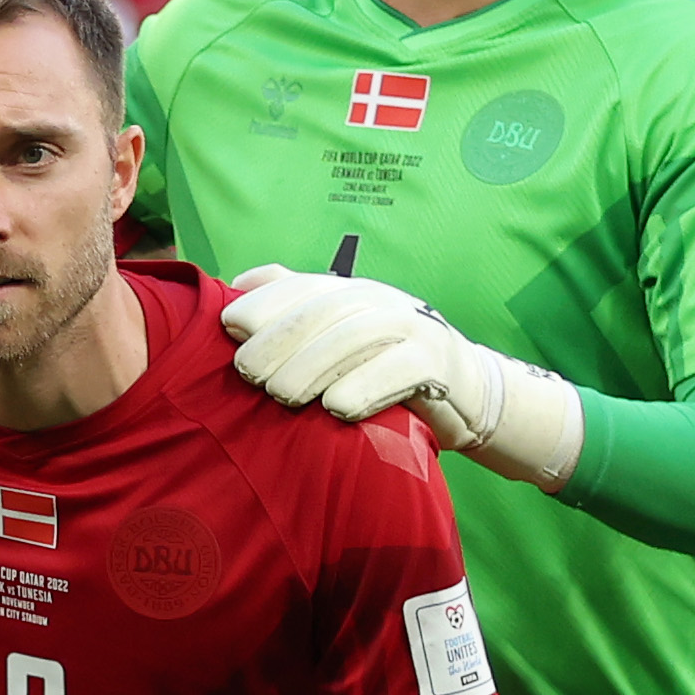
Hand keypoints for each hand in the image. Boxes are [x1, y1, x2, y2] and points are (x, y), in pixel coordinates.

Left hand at [217, 262, 584, 483]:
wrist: (464, 395)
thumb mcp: (337, 333)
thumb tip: (239, 285)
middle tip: (248, 375)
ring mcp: (413, 328)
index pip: (301, 287)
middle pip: (322, 312)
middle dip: (277, 341)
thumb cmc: (382, 367)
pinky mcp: (438, 364)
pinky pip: (399, 371)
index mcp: (350, 292)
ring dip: (311, 367)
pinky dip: (363, 389)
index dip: (262, 305)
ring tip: (281, 396)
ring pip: (355, 338)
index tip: (229, 329)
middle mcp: (380, 301)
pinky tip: (335, 409)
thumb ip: (293, 306)